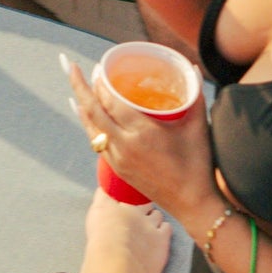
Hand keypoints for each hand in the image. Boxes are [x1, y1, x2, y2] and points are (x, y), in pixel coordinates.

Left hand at [64, 55, 217, 224]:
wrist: (192, 204)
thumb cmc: (198, 164)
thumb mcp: (198, 127)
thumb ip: (195, 95)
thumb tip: (192, 69)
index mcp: (141, 132)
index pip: (111, 101)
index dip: (101, 83)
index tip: (100, 68)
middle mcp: (124, 145)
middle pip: (93, 111)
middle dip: (80, 87)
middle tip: (73, 68)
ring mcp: (118, 159)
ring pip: (90, 128)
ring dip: (82, 105)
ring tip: (78, 88)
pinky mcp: (117, 170)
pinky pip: (95, 142)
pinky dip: (88, 125)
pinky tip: (85, 115)